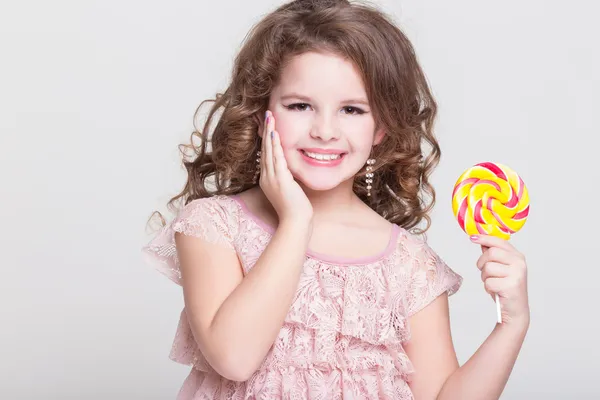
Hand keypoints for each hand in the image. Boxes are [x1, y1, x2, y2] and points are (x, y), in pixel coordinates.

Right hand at [259, 110, 312, 224]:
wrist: (295, 222)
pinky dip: (276, 145)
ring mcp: (272, 178)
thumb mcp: (289, 191)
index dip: (266, 139)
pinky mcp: (280, 180)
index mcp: (267, 180)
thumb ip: (287, 179)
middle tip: (266, 115)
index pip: (266, 154)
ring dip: (269, 133)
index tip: (268, 125)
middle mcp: (267, 177)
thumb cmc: (295, 210)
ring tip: (270, 118)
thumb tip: (290, 171)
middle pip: (265, 149)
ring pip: (269, 150)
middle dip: (266, 131)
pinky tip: (276, 134)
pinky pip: (277, 158)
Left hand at [471, 234, 529, 326]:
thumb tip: (481, 242)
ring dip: (485, 277)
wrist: (515, 310)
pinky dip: (487, 287)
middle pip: (491, 253)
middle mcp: (519, 263)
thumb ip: (494, 255)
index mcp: (518, 257)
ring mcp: (516, 274)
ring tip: (493, 283)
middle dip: (482, 263)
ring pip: (488, 268)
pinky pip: (488, 282)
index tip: (472, 237)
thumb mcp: (501, 268)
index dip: (484, 238)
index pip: (499, 242)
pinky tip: (495, 291)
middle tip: (485, 272)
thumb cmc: (505, 288)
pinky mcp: (511, 286)